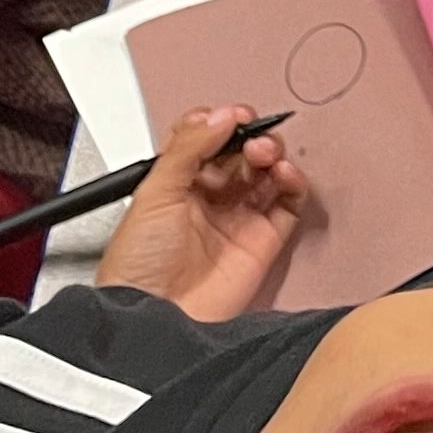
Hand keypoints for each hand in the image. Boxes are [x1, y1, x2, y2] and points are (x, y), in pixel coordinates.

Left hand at [96, 106, 311, 323]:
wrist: (155, 316)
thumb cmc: (139, 266)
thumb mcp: (155, 191)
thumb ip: (190, 147)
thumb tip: (221, 115)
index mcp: (176, 182)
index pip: (207, 139)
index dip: (220, 124)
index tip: (230, 117)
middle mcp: (209, 198)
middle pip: (241, 152)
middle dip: (249, 137)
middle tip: (249, 139)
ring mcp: (238, 218)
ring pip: (267, 172)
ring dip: (271, 155)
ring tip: (264, 155)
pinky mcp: (264, 241)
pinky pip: (289, 204)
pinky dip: (293, 183)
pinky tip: (283, 173)